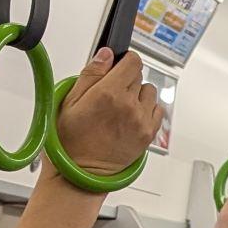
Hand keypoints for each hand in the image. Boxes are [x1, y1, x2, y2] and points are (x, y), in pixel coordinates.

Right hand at [52, 49, 161, 178]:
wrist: (81, 173)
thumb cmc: (70, 142)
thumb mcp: (69, 102)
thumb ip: (91, 74)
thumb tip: (106, 54)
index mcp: (108, 94)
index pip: (132, 61)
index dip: (124, 61)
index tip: (117, 66)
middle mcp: (129, 105)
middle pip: (138, 76)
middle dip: (125, 80)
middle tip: (109, 95)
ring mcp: (141, 120)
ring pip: (149, 92)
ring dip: (138, 95)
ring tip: (120, 108)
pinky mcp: (149, 134)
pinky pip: (157, 110)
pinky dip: (147, 110)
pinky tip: (130, 117)